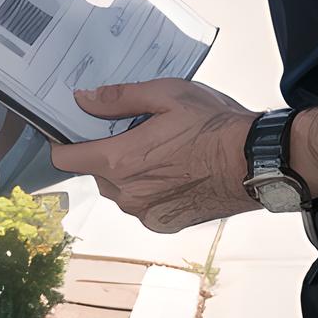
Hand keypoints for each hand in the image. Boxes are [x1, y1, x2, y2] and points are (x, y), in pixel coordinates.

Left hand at [50, 80, 260, 232]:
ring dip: (128, 172)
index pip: (66, 158)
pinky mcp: (164, 223)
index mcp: (119, 161)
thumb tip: (83, 99)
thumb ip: (118, 99)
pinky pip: (142, 205)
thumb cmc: (212, 124)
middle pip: (95, 172)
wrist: (254, 161)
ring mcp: (145, 213)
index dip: (63, 142)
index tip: (72, 129)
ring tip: (160, 149)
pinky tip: (175, 170)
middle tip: (135, 131)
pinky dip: (149, 189)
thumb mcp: (165, 94)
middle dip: (106, 152)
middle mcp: (126, 194)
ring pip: (119, 190)